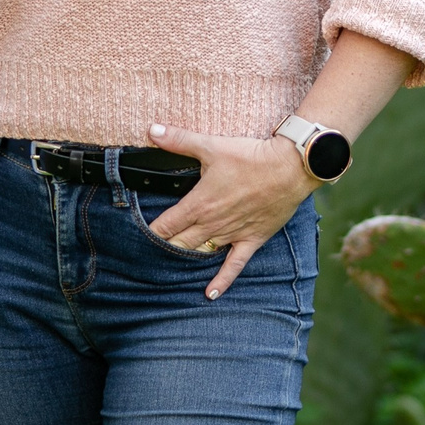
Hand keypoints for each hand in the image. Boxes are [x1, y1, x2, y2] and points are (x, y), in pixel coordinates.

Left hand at [141, 122, 320, 299]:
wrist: (288, 168)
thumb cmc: (249, 157)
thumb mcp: (210, 145)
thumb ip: (179, 140)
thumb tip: (152, 130)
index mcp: (198, 204)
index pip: (166, 224)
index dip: (151, 232)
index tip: (136, 238)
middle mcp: (212, 224)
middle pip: (180, 243)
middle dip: (164, 248)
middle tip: (148, 257)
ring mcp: (232, 234)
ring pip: (202, 253)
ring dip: (186, 260)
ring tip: (169, 270)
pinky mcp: (251, 239)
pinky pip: (234, 265)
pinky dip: (222, 280)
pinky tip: (211, 293)